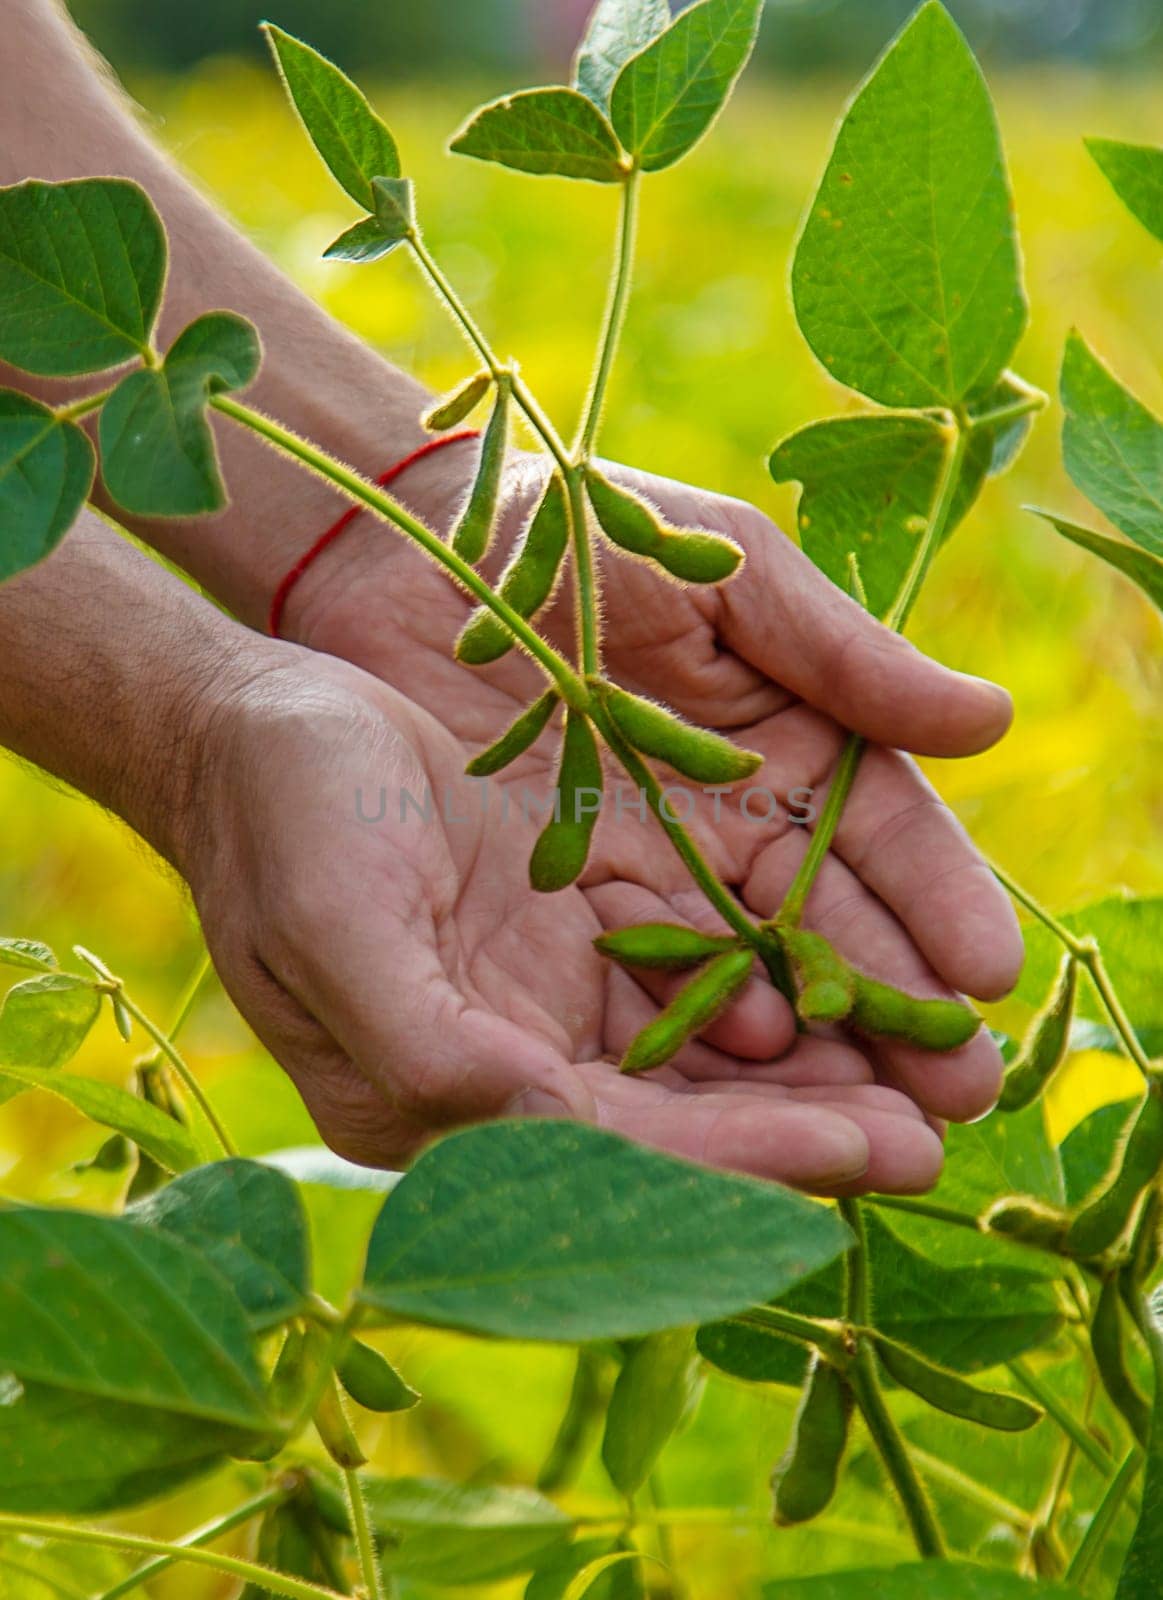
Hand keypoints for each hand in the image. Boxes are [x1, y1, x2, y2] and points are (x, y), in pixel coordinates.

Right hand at [182, 650, 944, 1191]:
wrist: (258, 724)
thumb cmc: (279, 816)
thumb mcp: (334, 924)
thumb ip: (427, 1047)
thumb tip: (535, 1132)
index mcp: (436, 1094)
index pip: (608, 1154)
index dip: (735, 1158)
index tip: (860, 1154)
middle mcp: (502, 1068)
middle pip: (673, 1124)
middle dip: (802, 1131)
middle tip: (933, 1137)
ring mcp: (538, 1002)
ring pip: (694, 1058)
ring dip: (808, 1069)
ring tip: (928, 1073)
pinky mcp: (566, 936)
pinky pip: (684, 975)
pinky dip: (766, 983)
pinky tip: (845, 982)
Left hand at [286, 451, 1022, 1131]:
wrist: (410, 550)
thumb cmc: (578, 528)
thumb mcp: (722, 569)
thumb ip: (839, 652)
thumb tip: (987, 719)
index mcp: (786, 736)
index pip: (882, 834)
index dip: (937, 901)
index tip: (987, 973)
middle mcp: (729, 822)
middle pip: (829, 928)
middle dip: (898, 1008)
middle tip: (963, 1091)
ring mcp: (649, 873)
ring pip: (747, 977)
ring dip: (814, 1053)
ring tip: (876, 1125)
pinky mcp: (566, 911)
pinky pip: (642, 983)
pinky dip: (695, 1037)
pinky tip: (743, 1086)